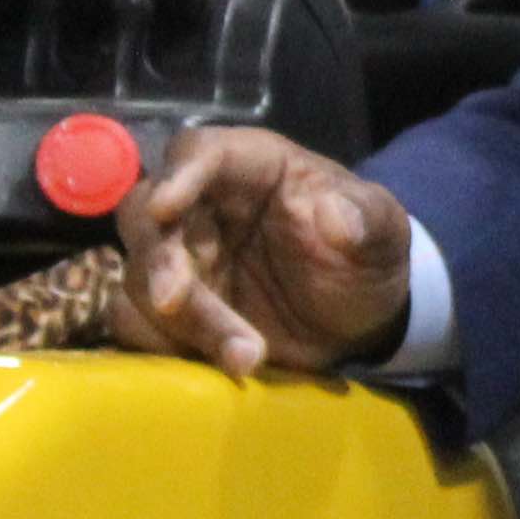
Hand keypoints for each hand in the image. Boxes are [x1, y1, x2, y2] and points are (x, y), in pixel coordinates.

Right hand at [113, 125, 413, 374]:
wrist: (358, 322)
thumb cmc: (364, 257)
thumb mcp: (383, 234)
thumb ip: (367, 219)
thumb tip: (335, 216)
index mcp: (252, 167)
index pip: (200, 151)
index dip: (178, 175)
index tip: (165, 209)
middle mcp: (203, 207)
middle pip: (145, 215)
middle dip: (156, 258)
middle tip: (174, 301)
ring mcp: (183, 261)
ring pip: (138, 276)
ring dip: (176, 320)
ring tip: (247, 356)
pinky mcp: (174, 312)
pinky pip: (136, 323)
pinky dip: (159, 345)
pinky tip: (212, 367)